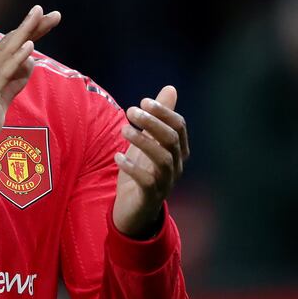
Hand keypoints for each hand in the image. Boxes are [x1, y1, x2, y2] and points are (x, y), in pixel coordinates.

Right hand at [0, 5, 60, 155]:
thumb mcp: (1, 100)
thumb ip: (14, 82)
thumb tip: (29, 62)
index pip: (11, 47)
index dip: (29, 33)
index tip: (46, 20)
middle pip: (10, 43)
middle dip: (31, 26)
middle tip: (51, 13)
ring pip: (5, 52)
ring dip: (24, 33)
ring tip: (39, 16)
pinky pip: (2, 73)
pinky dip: (15, 58)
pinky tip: (28, 45)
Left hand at [111, 85, 189, 238]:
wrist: (133, 210)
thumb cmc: (142, 171)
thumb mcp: (148, 141)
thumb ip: (159, 117)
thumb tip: (170, 88)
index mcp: (178, 151)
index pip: (179, 127)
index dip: (164, 112)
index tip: (144, 101)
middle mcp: (176, 166)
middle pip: (171, 140)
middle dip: (153, 123)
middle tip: (131, 110)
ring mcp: (166, 183)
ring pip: (162, 159)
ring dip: (143, 141)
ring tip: (123, 129)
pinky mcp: (150, 197)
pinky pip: (147, 181)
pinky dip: (133, 168)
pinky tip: (118, 157)